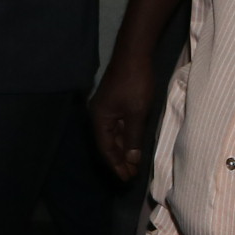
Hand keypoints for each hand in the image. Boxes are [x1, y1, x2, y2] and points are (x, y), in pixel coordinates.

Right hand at [87, 47, 156, 183]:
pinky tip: (133, 145)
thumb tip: (132, 160)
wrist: (135, 55)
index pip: (105, 149)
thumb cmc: (134, 84)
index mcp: (99, 119)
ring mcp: (107, 109)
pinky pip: (118, 126)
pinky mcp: (115, 103)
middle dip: (119, 160)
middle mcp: (99, 116)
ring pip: (114, 135)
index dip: (116, 165)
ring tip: (134, 165)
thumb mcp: (136, 113)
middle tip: (131, 176)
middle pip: (107, 144)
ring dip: (123, 150)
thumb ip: (133, 137)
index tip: (126, 179)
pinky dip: (126, 138)